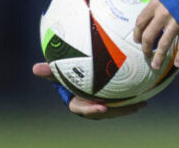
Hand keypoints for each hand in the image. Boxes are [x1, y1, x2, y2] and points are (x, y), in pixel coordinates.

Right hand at [32, 62, 146, 118]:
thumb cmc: (65, 73)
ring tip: (142, 103)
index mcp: (76, 101)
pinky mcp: (110, 100)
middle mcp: (89, 106)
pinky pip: (120, 101)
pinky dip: (131, 98)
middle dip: (117, 111)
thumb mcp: (57, 72)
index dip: (90, 109)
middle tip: (131, 106)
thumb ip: (50, 71)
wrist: (76, 75)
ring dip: (128, 107)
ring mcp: (100, 104)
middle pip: (104, 111)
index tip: (101, 106)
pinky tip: (144, 93)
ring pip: (115, 108)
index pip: (81, 108)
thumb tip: (34, 68)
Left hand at [133, 0, 178, 70]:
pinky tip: (178, 64)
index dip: (137, 32)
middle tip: (146, 54)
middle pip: (149, 35)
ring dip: (158, 57)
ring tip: (155, 66)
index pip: (141, 21)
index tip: (137, 39)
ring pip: (163, 44)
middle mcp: (163, 14)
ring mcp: (176, 23)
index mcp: (156, 3)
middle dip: (145, 47)